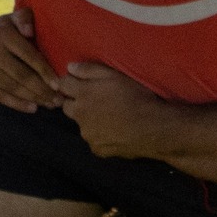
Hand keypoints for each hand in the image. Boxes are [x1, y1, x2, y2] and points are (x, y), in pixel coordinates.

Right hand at [0, 10, 61, 111]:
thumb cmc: (1, 35)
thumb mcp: (12, 21)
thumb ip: (24, 18)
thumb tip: (29, 31)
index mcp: (2, 32)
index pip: (29, 55)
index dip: (45, 71)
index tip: (58, 84)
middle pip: (22, 75)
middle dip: (43, 89)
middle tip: (58, 100)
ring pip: (12, 88)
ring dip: (34, 98)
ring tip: (50, 104)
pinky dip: (18, 104)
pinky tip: (33, 108)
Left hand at [59, 61, 173, 158]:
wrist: (153, 127)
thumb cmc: (136, 96)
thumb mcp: (115, 75)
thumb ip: (89, 70)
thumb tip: (69, 68)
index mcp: (83, 94)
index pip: (63, 85)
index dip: (68, 83)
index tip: (75, 83)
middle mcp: (80, 114)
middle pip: (67, 107)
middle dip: (76, 103)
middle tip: (94, 101)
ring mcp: (88, 134)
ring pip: (82, 124)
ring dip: (89, 120)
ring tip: (109, 118)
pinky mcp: (97, 149)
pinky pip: (94, 140)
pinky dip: (100, 136)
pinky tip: (115, 132)